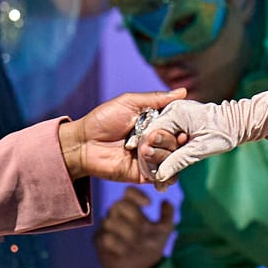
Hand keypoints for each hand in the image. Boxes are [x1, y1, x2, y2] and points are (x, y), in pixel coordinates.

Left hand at [60, 88, 184, 182]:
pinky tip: (147, 159)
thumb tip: (183, 91)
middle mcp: (156, 141)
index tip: (183, 125)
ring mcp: (152, 158)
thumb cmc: (103, 120)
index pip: (178, 125)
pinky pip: (165, 176)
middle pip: (178, 142)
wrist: (84, 144)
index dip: (182, 125)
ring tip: (142, 149)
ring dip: (160, 152)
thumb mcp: (130, 102)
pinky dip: (163, 169)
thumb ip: (157, 99)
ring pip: (173, 159)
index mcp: (156, 123)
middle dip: (167, 138)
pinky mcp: (146, 174)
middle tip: (152, 136)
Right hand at [96, 185, 175, 267]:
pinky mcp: (99, 241)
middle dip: (133, 218)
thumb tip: (166, 201)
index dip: (137, 195)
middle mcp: (117, 215)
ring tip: (136, 243)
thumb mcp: (164, 232)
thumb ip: (168, 215)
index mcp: (131, 209)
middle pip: (119, 205)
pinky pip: (106, 238)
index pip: (129, 192)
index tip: (149, 204)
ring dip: (126, 233)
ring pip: (112, 222)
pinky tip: (125, 252)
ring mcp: (106, 227)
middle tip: (143, 230)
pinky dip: (118, 245)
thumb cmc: (151, 247)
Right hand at [141, 99, 241, 184]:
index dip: (147, 155)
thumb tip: (160, 176)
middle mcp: (171, 110)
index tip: (150, 174)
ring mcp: (174, 113)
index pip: (150, 134)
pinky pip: (165, 135)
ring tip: (160, 177)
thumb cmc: (224, 133)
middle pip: (150, 136)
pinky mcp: (178, 119)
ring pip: (156, 137)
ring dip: (157, 156)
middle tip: (154, 179)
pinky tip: (166, 166)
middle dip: (151, 158)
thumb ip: (178, 161)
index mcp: (175, 112)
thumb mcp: (201, 149)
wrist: (238, 122)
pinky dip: (165, 150)